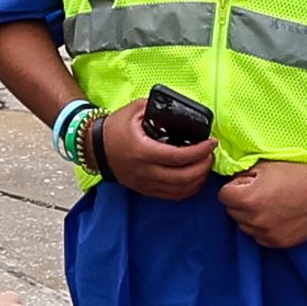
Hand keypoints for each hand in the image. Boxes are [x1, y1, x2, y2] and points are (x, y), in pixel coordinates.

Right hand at [98, 103, 214, 201]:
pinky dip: (188, 189)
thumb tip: (181, 112)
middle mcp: (145, 171)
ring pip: (180, 190)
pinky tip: (194, 178)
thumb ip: (159, 109)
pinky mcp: (146, 190)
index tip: (211, 142)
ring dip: (198, 179)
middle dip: (203, 166)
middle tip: (210, 154)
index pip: (179, 156)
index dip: (200, 151)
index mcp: (143, 151)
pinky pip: (172, 196)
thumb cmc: (115, 128)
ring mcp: (145, 184)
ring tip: (204, 165)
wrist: (95, 148)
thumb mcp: (136, 110)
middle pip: (184, 177)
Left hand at [219, 158, 306, 250]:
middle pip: (232, 211)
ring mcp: (266, 233)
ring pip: (245, 226)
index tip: (248, 183)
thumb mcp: (265, 166)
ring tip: (271, 204)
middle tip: (262, 192)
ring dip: (251, 216)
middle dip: (241, 201)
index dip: (235, 187)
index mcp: (248, 199)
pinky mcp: (278, 243)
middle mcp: (254, 220)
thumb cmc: (297, 174)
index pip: (223, 195)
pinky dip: (263, 227)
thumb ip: (243, 174)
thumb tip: (232, 181)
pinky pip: (259, 236)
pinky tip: (278, 216)